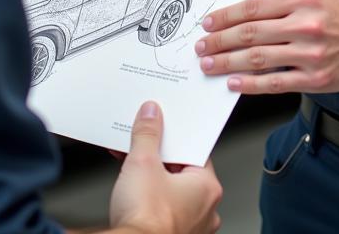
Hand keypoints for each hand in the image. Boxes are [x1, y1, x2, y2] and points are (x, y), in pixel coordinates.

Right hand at [108, 101, 221, 233]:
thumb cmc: (146, 221)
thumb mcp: (143, 162)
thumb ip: (148, 134)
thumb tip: (151, 116)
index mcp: (208, 187)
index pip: (196, 150)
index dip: (176, 137)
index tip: (163, 129)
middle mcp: (205, 210)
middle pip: (182, 170)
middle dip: (160, 158)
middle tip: (144, 147)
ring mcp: (189, 227)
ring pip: (171, 191)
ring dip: (152, 179)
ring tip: (132, 168)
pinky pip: (163, 209)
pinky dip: (149, 198)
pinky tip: (131, 190)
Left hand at [194, 0, 338, 94]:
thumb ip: (282, 5)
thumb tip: (243, 17)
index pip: (254, 7)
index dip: (227, 16)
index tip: (209, 22)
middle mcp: (305, 24)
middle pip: (251, 33)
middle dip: (220, 41)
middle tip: (202, 46)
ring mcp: (310, 54)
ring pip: (258, 58)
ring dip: (228, 63)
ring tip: (210, 65)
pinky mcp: (314, 78)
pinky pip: (275, 82)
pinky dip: (251, 83)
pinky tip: (235, 83)